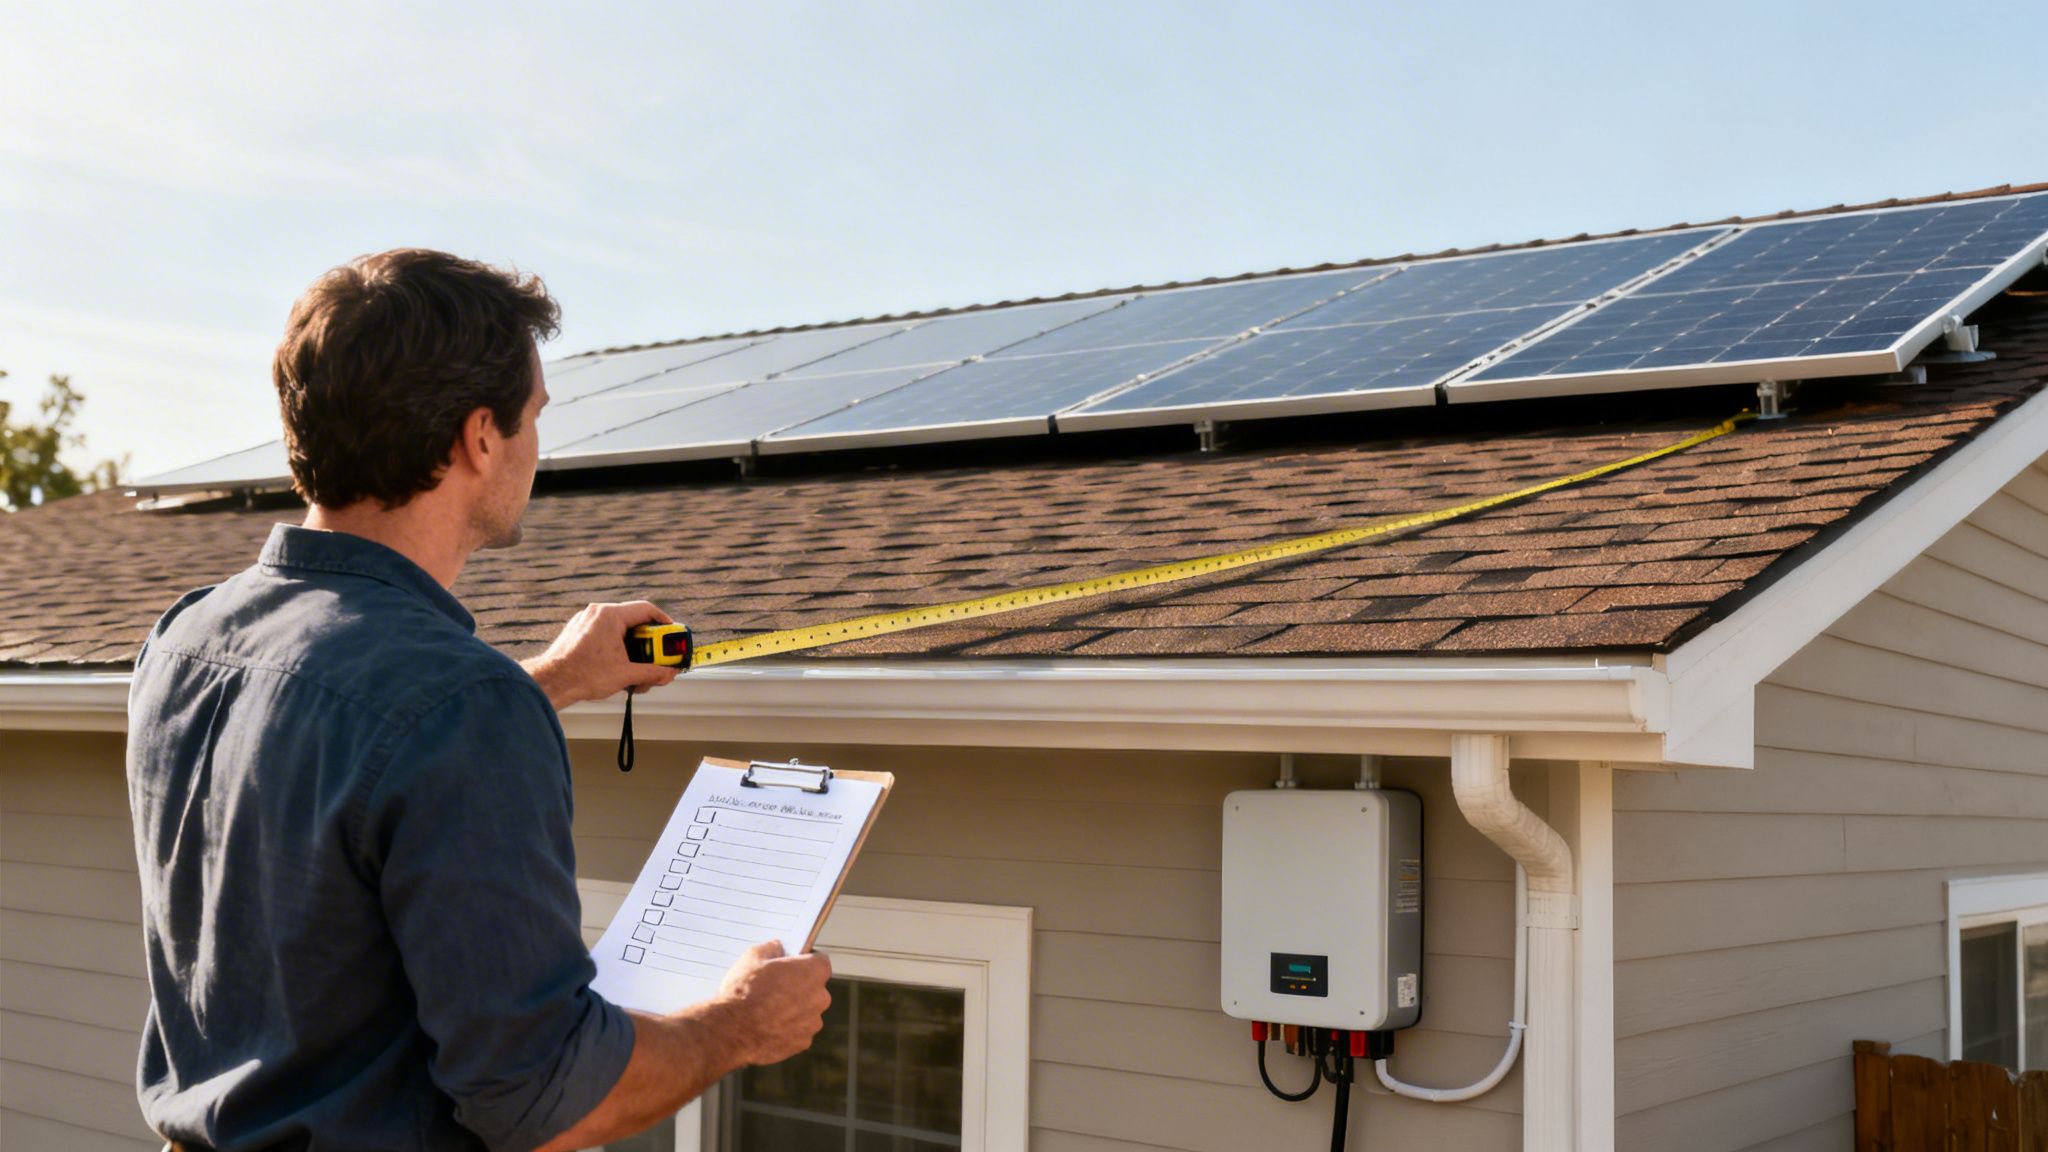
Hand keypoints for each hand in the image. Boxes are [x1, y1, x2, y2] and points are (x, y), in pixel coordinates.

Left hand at [521, 601, 681, 710]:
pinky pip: (604, 634)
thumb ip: (653, 672)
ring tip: (633, 668)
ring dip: (631, 648)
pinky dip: (615, 648)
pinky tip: (617, 666)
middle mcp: (597, 613)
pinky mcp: (578, 632)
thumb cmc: (582, 675)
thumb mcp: (626, 674)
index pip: (646, 609)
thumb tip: (668, 673)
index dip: (664, 622)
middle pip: (633, 621)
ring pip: (618, 629)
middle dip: (647, 642)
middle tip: (657, 657)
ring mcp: (586, 621)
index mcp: (610, 616)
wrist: (551, 682)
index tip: (671, 635)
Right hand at [713, 941, 832, 1065]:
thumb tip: (777, 948)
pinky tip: (767, 1027)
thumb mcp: (753, 956)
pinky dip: (787, 1029)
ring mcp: (813, 1023)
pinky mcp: (802, 1043)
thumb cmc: (744, 992)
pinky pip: (798, 1032)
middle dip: (799, 988)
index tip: (791, 966)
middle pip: (814, 988)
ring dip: (793, 1010)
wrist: (731, 1030)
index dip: (804, 962)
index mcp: (813, 972)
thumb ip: (771, 948)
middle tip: (774, 989)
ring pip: (807, 1012)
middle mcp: (820, 998)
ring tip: (767, 1011)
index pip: (820, 962)